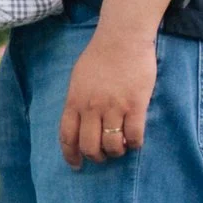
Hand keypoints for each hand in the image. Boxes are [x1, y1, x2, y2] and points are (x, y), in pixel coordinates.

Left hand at [58, 28, 155, 166]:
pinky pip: (134, 136)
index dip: (71, 155)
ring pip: (112, 145)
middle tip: (103, 156)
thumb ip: (78, 100)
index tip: (76, 165)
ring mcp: (113, 108)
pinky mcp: (135, 105)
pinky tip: (135, 140)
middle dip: (96, 157)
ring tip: (121, 147)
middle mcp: (91, 108)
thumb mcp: (78, 78)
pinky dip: (134, 144)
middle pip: (90, 146)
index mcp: (74, 101)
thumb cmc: (100, 56)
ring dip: (116, 152)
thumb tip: (79, 121)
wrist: (122, 38)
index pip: (67, 136)